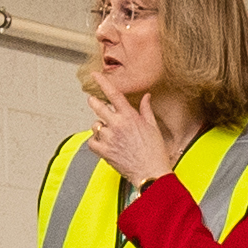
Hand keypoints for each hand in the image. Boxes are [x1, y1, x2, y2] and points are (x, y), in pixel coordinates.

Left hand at [84, 72, 178, 188]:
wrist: (151, 172)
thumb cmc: (155, 151)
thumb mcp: (153, 127)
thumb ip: (146, 109)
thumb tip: (146, 96)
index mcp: (130, 116)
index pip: (113, 94)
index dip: (103, 82)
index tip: (95, 75)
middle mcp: (117, 124)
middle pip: (97, 106)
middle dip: (94, 101)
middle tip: (94, 101)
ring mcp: (109, 138)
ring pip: (95, 125)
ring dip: (99, 126)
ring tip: (109, 132)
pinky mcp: (104, 151)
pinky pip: (92, 141)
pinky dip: (95, 141)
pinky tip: (104, 143)